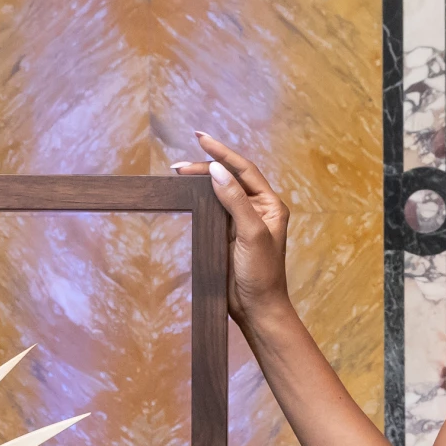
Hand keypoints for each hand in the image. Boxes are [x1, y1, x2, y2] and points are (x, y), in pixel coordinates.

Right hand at [171, 132, 291, 329]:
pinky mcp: (227, 235)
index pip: (244, 169)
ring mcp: (240, 222)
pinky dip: (197, 200)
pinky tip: (184, 195)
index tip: (200, 138)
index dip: (222, 152)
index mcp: (269, 204)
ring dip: (199, 182)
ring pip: (218, 192)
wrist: (257, 308)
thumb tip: (217, 170)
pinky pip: (212, 210)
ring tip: (176, 175)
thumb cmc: (262, 273)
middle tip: (177, 167)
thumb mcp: (251, 233)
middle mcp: (257, 208)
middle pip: (229, 178)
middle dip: (204, 168)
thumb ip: (234, 200)